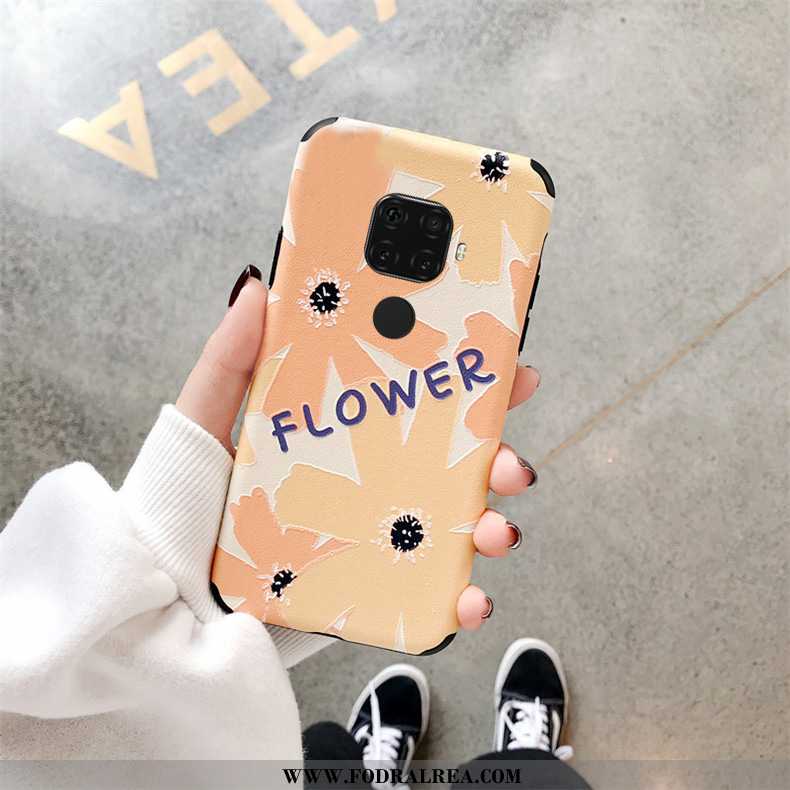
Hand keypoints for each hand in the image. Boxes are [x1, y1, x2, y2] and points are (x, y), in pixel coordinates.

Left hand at [177, 268, 539, 631]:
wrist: (162, 606)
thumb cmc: (181, 509)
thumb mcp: (202, 425)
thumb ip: (228, 362)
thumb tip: (258, 288)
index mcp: (342, 435)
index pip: (416, 398)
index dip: (469, 382)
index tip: (510, 365)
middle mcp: (368, 482)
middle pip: (452, 461)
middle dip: (498, 455)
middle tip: (508, 458)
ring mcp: (375, 538)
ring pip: (454, 524)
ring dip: (492, 522)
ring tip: (493, 526)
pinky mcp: (370, 592)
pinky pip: (431, 595)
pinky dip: (463, 599)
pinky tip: (470, 599)